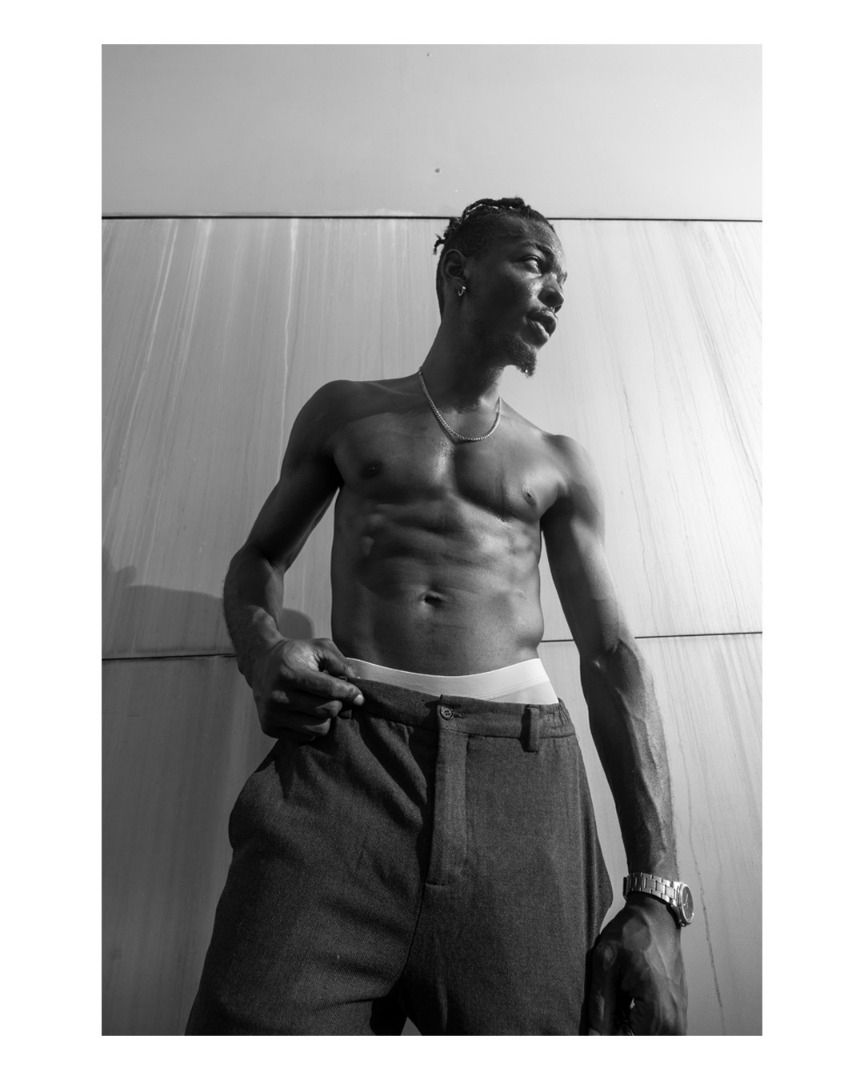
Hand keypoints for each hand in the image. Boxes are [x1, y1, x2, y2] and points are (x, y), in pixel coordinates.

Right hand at [249, 637, 363, 739]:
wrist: (261, 663)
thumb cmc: (296, 655)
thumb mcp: (318, 647)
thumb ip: (339, 662)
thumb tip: (356, 682)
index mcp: (290, 673)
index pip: (330, 689)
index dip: (350, 693)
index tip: (359, 695)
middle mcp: (278, 695)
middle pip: (327, 710)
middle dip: (338, 703)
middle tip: (334, 696)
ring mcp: (272, 714)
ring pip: (319, 728)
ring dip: (326, 717)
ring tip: (321, 704)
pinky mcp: (269, 728)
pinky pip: (305, 736)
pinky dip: (312, 726)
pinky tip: (306, 712)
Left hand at [587, 893, 686, 1034]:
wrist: (657, 915)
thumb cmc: (632, 933)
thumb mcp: (606, 964)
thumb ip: (600, 1007)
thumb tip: (591, 1039)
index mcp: (657, 1013)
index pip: (625, 1044)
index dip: (604, 1037)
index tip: (593, 1028)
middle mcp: (674, 1023)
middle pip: (636, 1043)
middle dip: (614, 1031)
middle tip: (601, 1013)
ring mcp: (679, 1019)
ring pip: (644, 1038)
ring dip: (624, 1028)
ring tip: (616, 1000)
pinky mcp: (677, 1013)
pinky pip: (654, 1031)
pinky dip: (635, 1023)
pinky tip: (624, 1002)